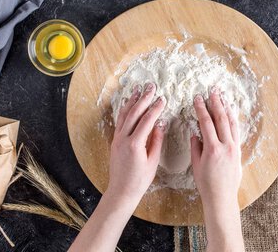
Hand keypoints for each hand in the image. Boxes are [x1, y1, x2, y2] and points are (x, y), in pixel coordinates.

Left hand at [106, 82, 165, 204]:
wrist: (121, 191)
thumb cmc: (139, 180)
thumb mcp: (153, 161)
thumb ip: (157, 140)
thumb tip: (161, 124)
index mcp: (135, 144)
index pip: (147, 120)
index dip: (155, 108)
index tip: (162, 99)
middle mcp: (124, 139)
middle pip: (135, 113)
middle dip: (144, 98)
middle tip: (151, 86)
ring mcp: (117, 139)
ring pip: (125, 115)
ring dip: (132, 101)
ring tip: (138, 89)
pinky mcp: (114, 141)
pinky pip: (120, 121)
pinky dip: (125, 110)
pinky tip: (128, 103)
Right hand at [191, 87, 241, 205]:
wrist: (222, 197)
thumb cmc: (206, 184)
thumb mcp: (196, 165)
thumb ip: (196, 147)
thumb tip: (195, 133)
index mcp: (212, 149)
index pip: (206, 123)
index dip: (201, 109)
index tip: (198, 98)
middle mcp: (225, 146)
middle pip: (221, 119)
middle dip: (216, 103)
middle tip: (212, 91)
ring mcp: (234, 148)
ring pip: (231, 123)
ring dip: (227, 108)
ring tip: (223, 97)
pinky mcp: (238, 151)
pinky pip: (236, 131)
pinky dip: (233, 119)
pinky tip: (231, 112)